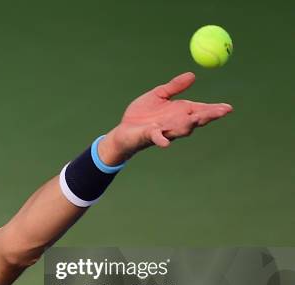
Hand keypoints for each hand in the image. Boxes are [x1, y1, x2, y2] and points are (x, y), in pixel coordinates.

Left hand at [100, 72, 232, 164]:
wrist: (123, 131)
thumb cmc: (141, 115)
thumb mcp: (158, 95)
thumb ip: (174, 87)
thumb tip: (192, 75)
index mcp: (179, 113)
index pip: (201, 110)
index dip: (214, 109)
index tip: (228, 107)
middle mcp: (175, 123)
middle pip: (196, 120)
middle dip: (209, 116)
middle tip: (222, 112)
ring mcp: (164, 131)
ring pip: (180, 129)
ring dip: (189, 125)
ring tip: (198, 119)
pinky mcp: (149, 136)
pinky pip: (157, 138)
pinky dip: (161, 140)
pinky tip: (165, 143)